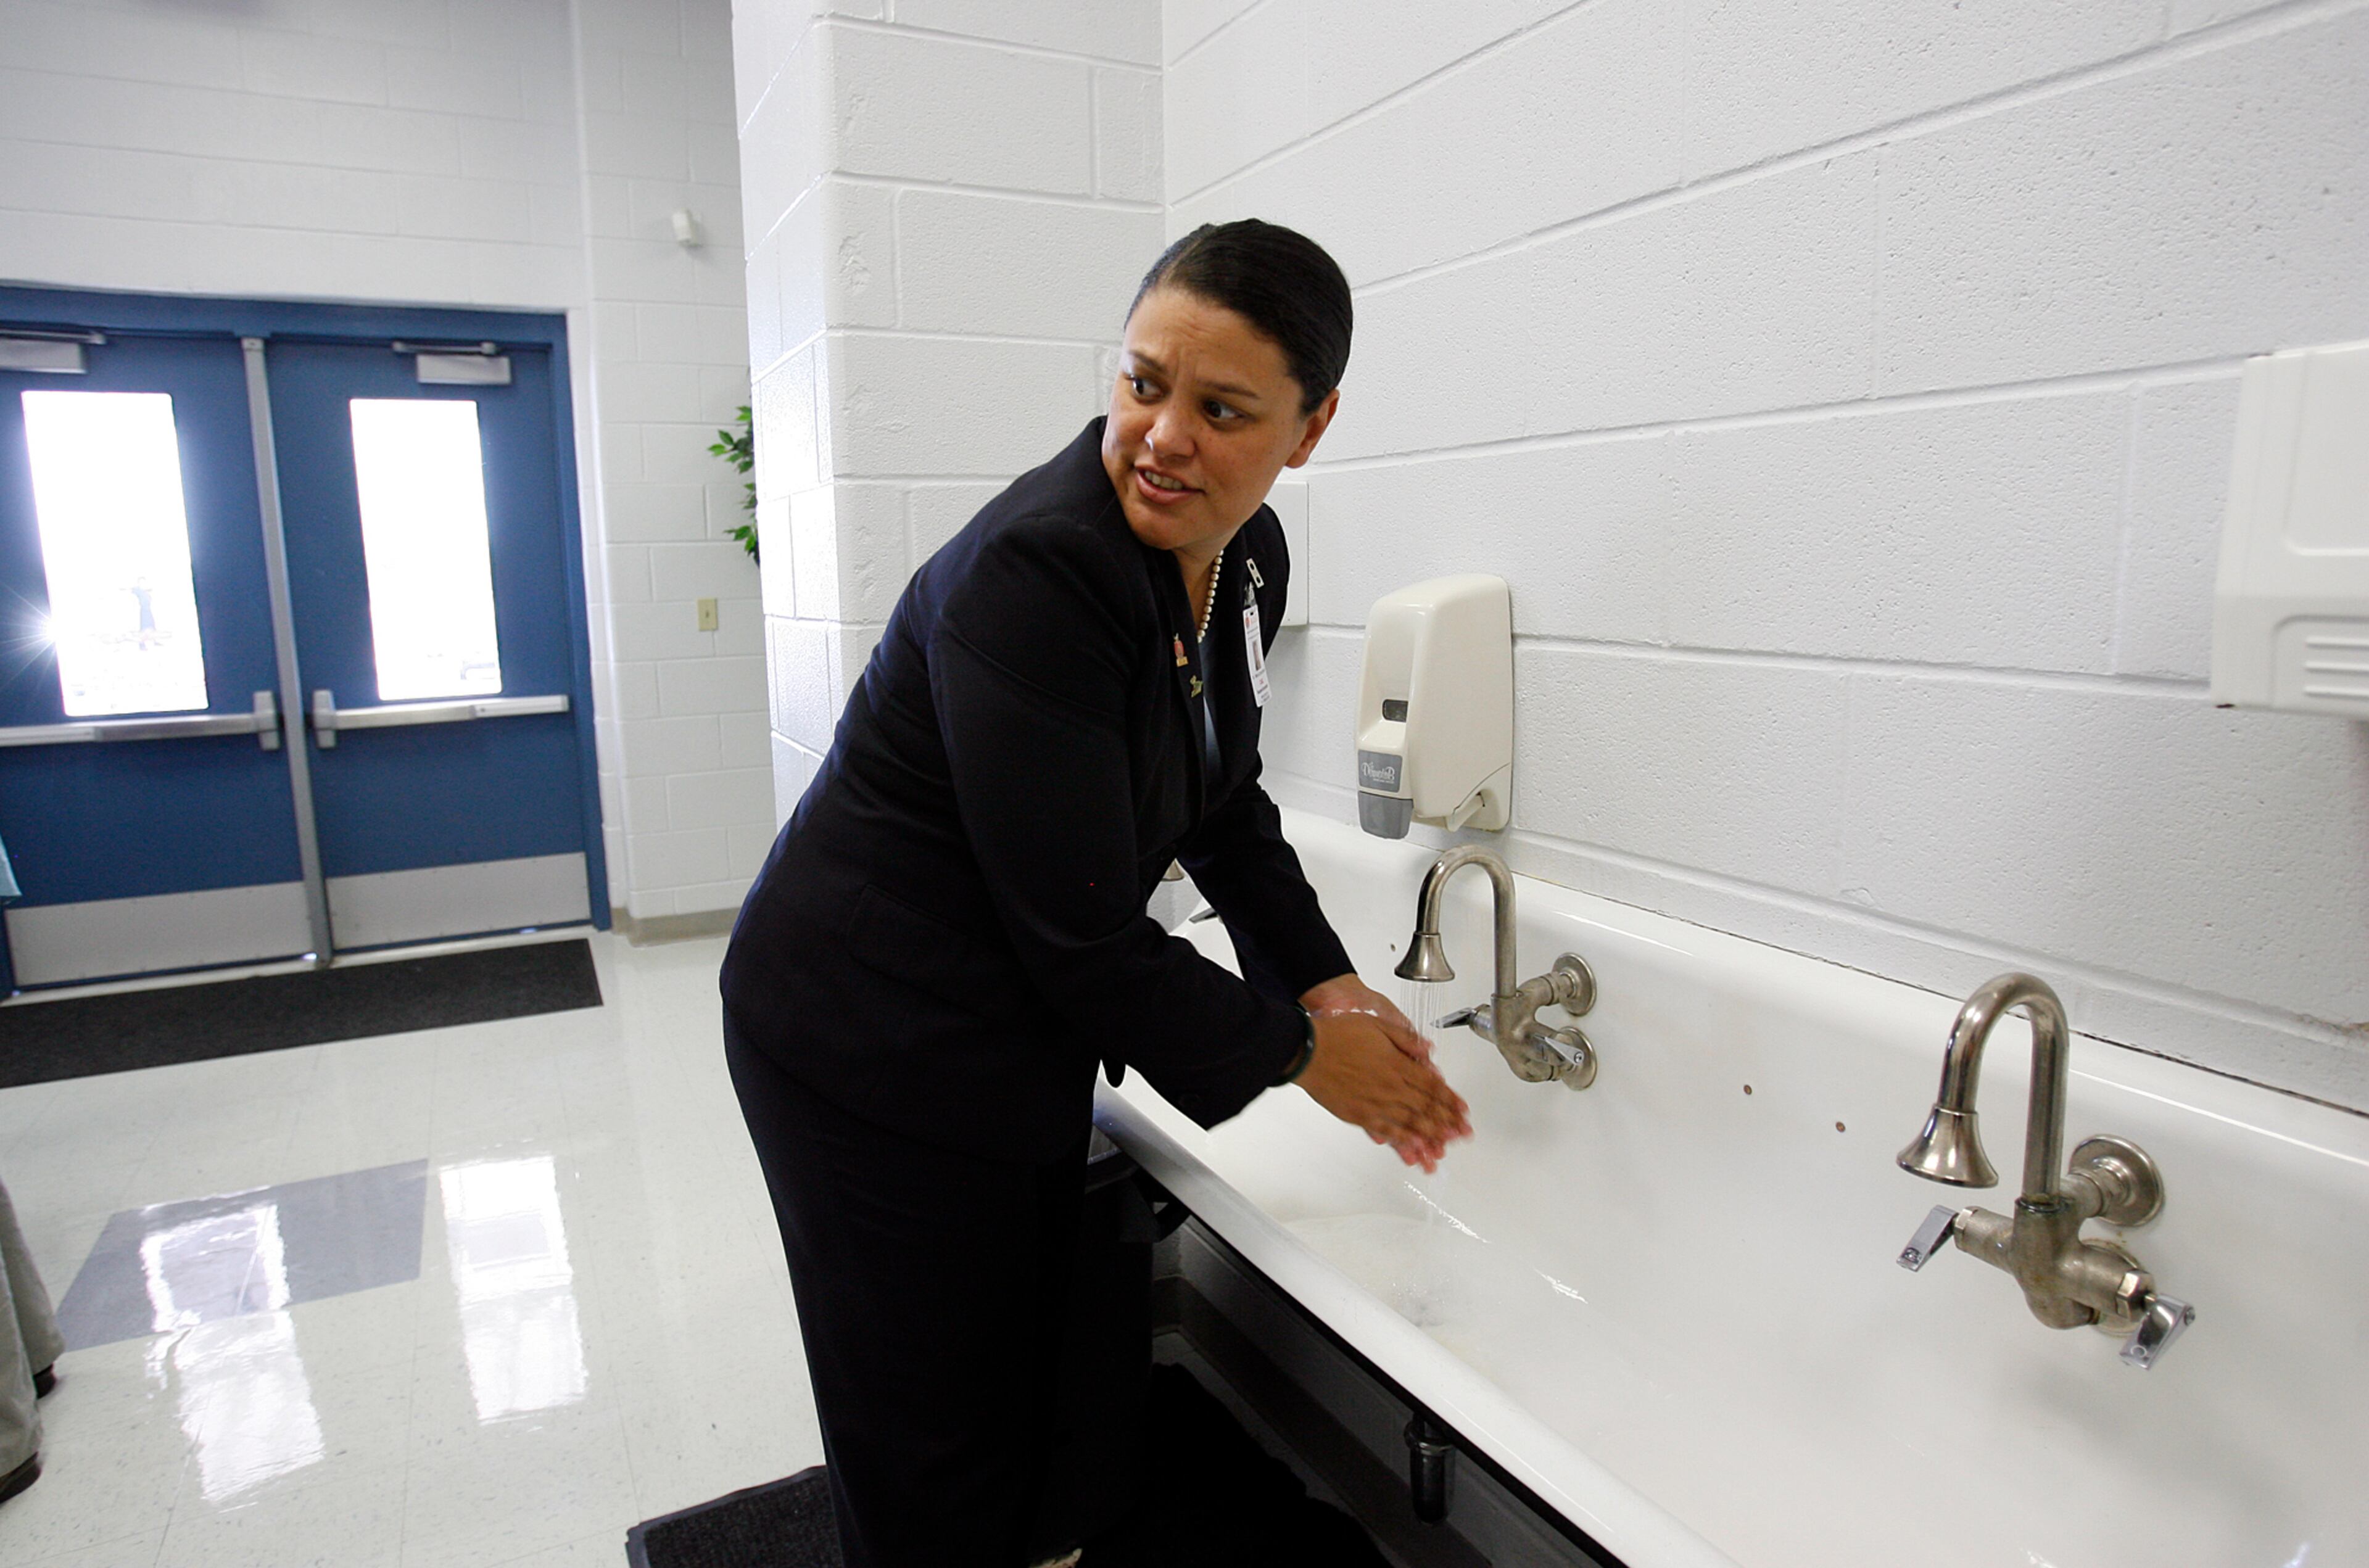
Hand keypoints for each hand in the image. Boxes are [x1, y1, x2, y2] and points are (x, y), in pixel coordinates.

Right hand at [1295, 975, 1469, 1171]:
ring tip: (1445, 1147)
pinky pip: (1386, 1132)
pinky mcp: (1359, 1116)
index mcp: (1397, 1065)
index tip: (1463, 1111)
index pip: (1432, 1086)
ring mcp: (1375, 1105)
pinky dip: (1402, 1142)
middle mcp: (1390, 1088)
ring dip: (1430, 1137)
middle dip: (1447, 1123)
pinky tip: (1413, 1150)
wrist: (1307, 1050)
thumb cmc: (1338, 1035)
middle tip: (1462, 1134)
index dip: (1450, 1100)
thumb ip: (1406, 1039)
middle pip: (1426, 1108)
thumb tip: (1428, 1050)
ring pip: (1410, 1124)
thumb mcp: (1378, 1025)